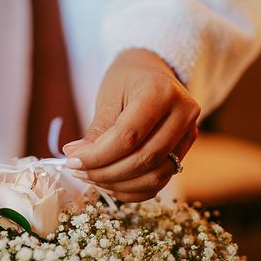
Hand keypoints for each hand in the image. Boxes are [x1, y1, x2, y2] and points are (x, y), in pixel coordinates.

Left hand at [62, 49, 199, 201]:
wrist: (152, 71)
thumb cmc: (127, 79)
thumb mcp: (109, 97)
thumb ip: (97, 130)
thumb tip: (76, 158)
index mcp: (160, 93)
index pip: (129, 136)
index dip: (98, 155)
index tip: (71, 160)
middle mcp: (183, 114)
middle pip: (144, 159)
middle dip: (105, 172)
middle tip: (77, 171)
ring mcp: (189, 134)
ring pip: (155, 175)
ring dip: (119, 184)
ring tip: (91, 177)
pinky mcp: (185, 151)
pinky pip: (161, 181)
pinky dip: (133, 190)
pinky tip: (109, 184)